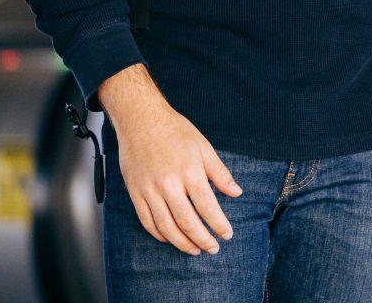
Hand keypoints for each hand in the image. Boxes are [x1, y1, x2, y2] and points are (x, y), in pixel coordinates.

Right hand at [100, 65, 241, 254]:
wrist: (141, 121)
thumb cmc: (175, 131)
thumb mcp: (204, 147)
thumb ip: (220, 173)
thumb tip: (236, 192)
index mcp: (189, 172)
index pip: (207, 206)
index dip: (218, 224)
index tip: (227, 234)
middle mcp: (168, 184)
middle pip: (187, 222)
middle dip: (203, 239)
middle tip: (213, 248)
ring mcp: (149, 191)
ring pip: (166, 227)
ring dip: (182, 243)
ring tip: (195, 250)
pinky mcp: (135, 194)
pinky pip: (147, 222)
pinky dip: (160, 235)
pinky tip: (172, 239)